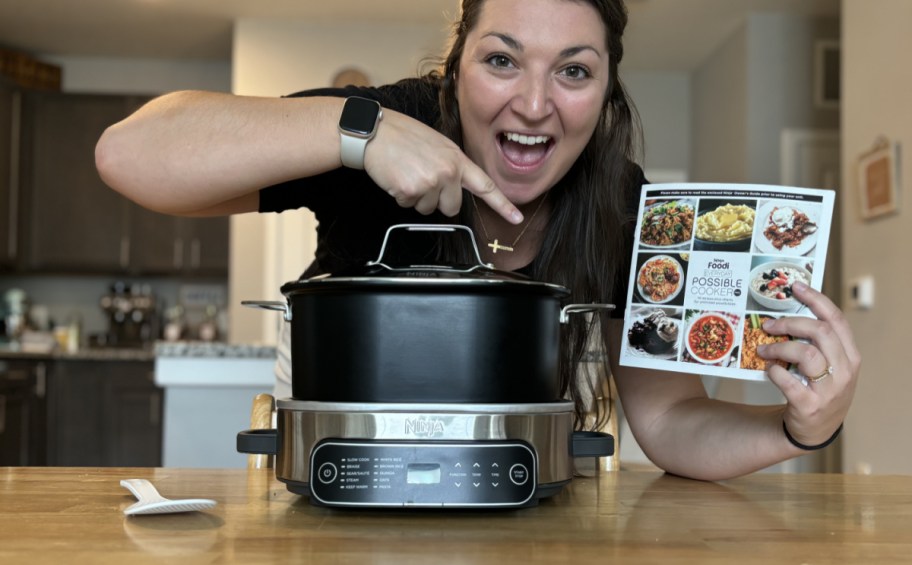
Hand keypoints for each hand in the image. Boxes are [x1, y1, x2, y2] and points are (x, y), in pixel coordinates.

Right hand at [362, 109, 522, 223]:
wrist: (376, 132)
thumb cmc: (403, 136)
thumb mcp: (438, 145)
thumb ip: (452, 166)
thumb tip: (455, 189)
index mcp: (458, 160)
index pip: (486, 186)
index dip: (502, 204)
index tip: (516, 217)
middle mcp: (449, 172)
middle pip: (451, 208)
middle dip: (436, 200)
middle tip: (421, 177)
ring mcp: (431, 181)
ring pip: (428, 209)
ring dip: (416, 197)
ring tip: (408, 173)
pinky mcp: (412, 190)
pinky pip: (409, 205)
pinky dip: (401, 196)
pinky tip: (397, 177)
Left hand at [757, 282, 860, 445]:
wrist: (815, 429)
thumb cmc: (818, 388)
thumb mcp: (828, 364)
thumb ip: (817, 342)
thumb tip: (788, 311)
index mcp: (850, 355)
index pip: (836, 320)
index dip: (817, 300)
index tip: (797, 287)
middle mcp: (845, 370)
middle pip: (820, 332)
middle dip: (790, 323)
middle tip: (768, 324)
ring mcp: (830, 390)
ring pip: (805, 354)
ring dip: (779, 347)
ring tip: (763, 349)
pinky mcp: (811, 406)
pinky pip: (789, 382)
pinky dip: (775, 372)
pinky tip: (768, 369)